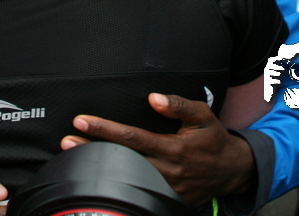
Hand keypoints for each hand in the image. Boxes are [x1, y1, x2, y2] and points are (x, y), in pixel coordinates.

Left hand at [60, 93, 254, 205]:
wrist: (231, 171)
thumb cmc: (213, 139)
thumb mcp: (202, 115)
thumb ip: (178, 106)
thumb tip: (153, 98)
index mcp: (173, 148)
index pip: (131, 137)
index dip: (104, 129)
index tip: (82, 120)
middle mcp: (166, 171)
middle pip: (121, 160)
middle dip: (91, 150)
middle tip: (66, 141)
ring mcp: (164, 189)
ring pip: (125, 178)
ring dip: (99, 168)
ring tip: (73, 156)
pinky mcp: (165, 200)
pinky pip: (137, 191)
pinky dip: (116, 184)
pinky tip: (99, 176)